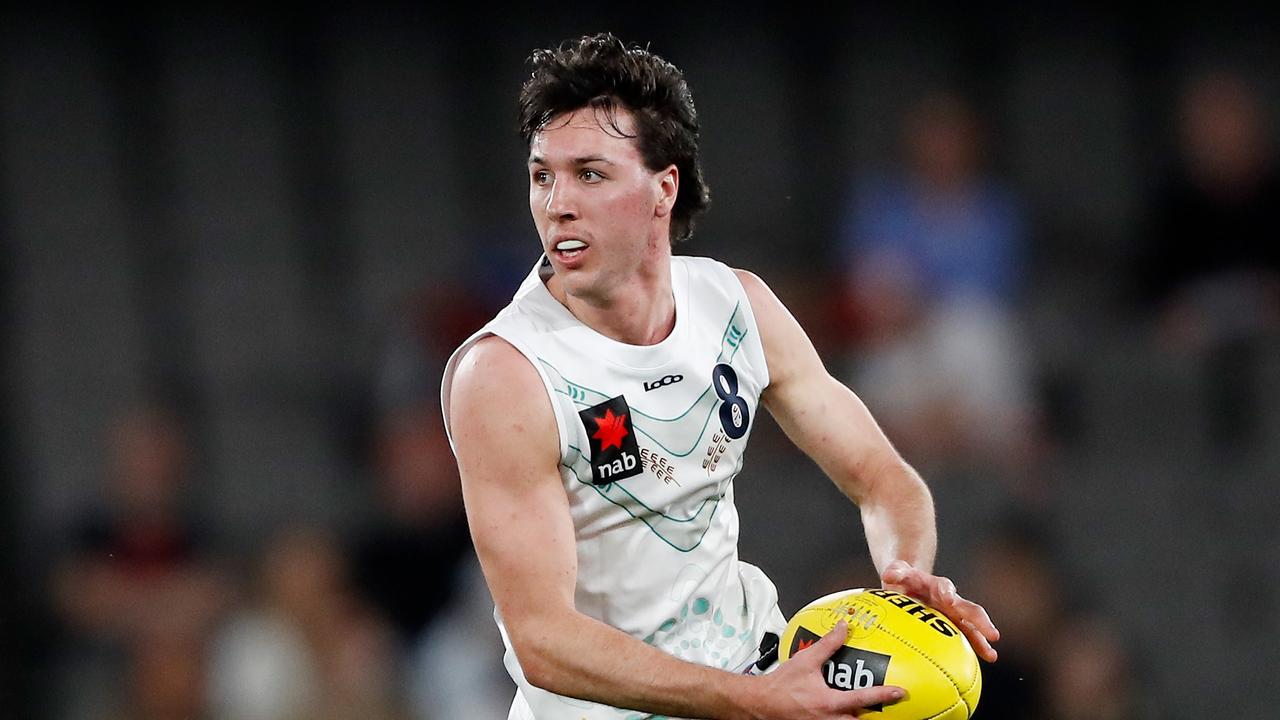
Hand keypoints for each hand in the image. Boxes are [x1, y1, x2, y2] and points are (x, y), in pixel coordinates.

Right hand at [746, 620, 903, 718]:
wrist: (760, 703)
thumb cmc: (780, 685)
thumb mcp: (806, 660)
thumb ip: (828, 645)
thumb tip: (843, 628)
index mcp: (828, 703)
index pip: (863, 699)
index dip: (884, 695)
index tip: (900, 691)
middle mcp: (828, 719)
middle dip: (874, 716)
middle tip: (888, 707)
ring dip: (857, 717)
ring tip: (866, 710)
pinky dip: (843, 719)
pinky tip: (842, 712)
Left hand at [881, 560, 999, 661]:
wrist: (910, 581)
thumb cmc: (903, 577)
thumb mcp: (897, 571)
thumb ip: (895, 571)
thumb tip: (889, 575)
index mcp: (936, 585)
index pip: (944, 586)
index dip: (946, 591)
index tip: (948, 598)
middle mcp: (950, 599)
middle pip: (968, 609)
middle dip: (980, 621)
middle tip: (992, 634)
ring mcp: (953, 613)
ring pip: (971, 626)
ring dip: (981, 639)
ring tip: (991, 655)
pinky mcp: (951, 624)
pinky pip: (965, 636)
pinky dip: (975, 646)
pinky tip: (986, 659)